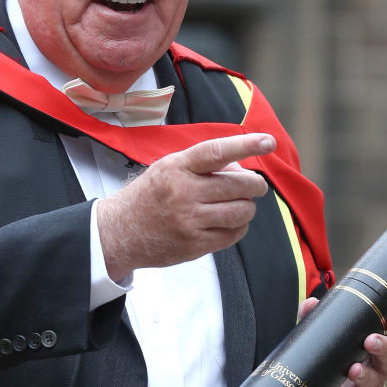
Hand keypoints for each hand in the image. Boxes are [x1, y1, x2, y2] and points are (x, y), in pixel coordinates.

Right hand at [96, 132, 275, 281]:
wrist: (119, 233)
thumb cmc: (148, 197)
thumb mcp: (167, 169)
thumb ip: (201, 165)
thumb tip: (242, 169)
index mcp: (176, 168)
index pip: (216, 152)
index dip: (245, 145)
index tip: (267, 141)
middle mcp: (183, 193)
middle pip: (238, 185)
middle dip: (255, 185)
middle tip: (256, 187)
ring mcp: (189, 221)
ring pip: (240, 212)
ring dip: (247, 208)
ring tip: (239, 206)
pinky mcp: (194, 245)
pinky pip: (232, 235)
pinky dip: (238, 228)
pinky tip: (229, 223)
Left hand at [302, 301, 386, 386]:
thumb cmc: (334, 363)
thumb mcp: (328, 341)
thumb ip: (318, 320)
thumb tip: (311, 303)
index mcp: (379, 346)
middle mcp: (380, 367)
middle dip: (384, 347)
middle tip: (371, 341)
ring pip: (376, 382)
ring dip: (365, 374)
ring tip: (354, 369)